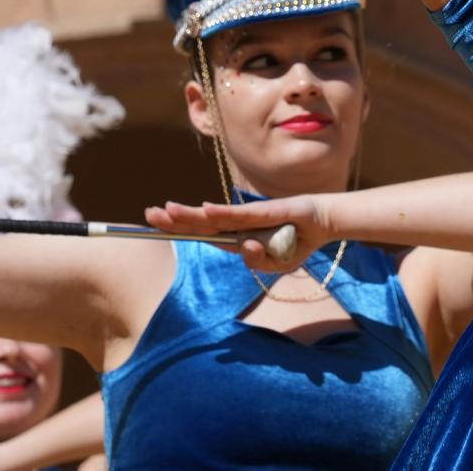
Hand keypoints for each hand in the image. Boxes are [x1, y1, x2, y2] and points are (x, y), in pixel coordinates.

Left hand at [145, 196, 326, 273]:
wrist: (324, 223)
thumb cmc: (297, 241)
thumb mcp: (278, 263)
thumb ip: (259, 261)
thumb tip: (245, 248)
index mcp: (237, 238)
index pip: (203, 235)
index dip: (180, 229)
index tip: (157, 223)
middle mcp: (239, 226)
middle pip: (201, 224)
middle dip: (174, 220)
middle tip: (148, 214)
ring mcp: (251, 217)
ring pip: (216, 218)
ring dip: (191, 215)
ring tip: (166, 209)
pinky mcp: (266, 211)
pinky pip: (241, 215)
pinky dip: (224, 212)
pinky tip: (206, 209)